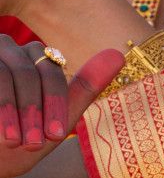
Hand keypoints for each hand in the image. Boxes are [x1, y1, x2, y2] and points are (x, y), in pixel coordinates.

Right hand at [0, 35, 122, 177]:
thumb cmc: (22, 139)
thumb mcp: (58, 119)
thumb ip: (85, 88)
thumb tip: (118, 54)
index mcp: (39, 59)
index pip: (54, 73)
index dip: (56, 105)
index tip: (56, 136)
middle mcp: (14, 51)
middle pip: (32, 73)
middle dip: (36, 112)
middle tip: (34, 144)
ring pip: (13, 75)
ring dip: (16, 112)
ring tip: (16, 142)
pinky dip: (1, 108)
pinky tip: (2, 133)